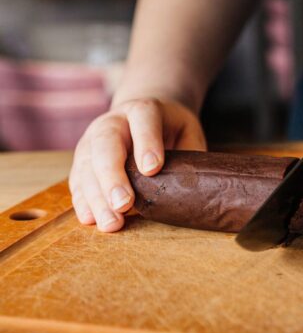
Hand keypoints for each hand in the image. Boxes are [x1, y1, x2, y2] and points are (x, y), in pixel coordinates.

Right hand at [68, 97, 205, 231]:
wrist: (142, 117)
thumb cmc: (171, 130)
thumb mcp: (188, 132)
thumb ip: (189, 154)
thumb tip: (194, 187)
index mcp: (143, 110)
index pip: (143, 120)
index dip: (147, 143)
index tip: (152, 169)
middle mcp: (112, 122)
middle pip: (106, 145)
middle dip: (113, 176)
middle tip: (124, 204)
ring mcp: (92, 140)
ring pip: (87, 166)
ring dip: (97, 197)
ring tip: (111, 222)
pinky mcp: (82, 160)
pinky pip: (78, 180)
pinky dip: (83, 201)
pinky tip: (91, 219)